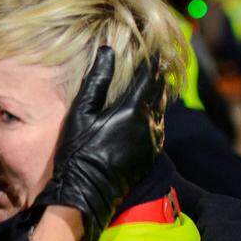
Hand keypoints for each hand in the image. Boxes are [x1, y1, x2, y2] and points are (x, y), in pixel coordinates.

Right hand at [34, 47, 161, 240]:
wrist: (87, 192)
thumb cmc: (78, 151)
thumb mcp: (82, 113)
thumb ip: (97, 80)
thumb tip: (106, 51)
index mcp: (132, 110)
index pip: (149, 77)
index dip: (152, 60)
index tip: (152, 48)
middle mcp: (148, 124)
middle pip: (160, 92)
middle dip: (158, 75)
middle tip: (158, 60)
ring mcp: (152, 141)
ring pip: (161, 110)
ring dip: (158, 95)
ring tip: (154, 81)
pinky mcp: (151, 155)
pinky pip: (159, 128)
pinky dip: (156, 115)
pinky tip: (148, 112)